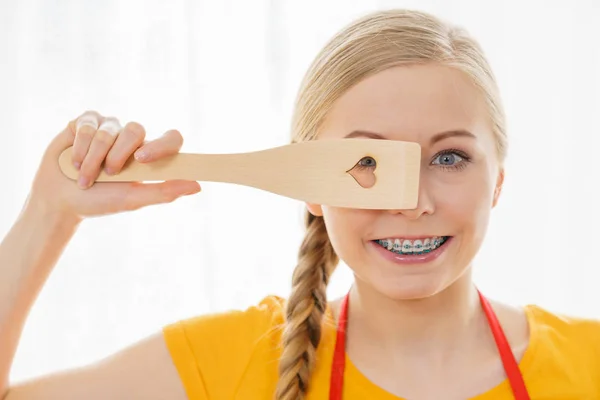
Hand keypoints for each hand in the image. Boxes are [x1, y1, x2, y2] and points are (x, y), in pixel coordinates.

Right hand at [26, 110, 200, 222]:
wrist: (62, 200)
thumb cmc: (101, 201)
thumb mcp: (133, 199)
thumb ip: (164, 191)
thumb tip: (197, 186)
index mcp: (151, 155)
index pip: (172, 138)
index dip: (162, 144)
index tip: (142, 158)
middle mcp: (132, 138)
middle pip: (136, 130)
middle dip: (117, 155)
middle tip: (108, 174)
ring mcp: (110, 127)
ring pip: (108, 131)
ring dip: (93, 159)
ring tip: (85, 176)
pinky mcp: (86, 121)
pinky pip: (87, 126)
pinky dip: (79, 148)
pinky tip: (72, 162)